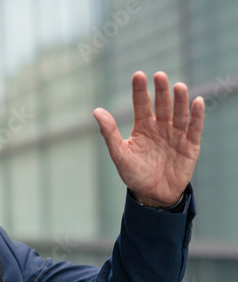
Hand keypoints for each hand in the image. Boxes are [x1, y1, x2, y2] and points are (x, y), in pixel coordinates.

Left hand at [93, 71, 204, 207]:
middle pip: (162, 105)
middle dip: (161, 91)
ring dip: (179, 100)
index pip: (141, 104)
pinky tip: (196, 102)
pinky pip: (194, 129)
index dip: (140, 90)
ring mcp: (176, 135)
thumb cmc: (133, 174)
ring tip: (178, 86)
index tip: (138, 75)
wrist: (151, 194)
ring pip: (179, 114)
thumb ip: (109, 133)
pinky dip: (196, 116)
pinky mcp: (190, 146)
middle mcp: (160, 127)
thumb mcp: (119, 153)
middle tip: (159, 75)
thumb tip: (96, 111)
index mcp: (143, 127)